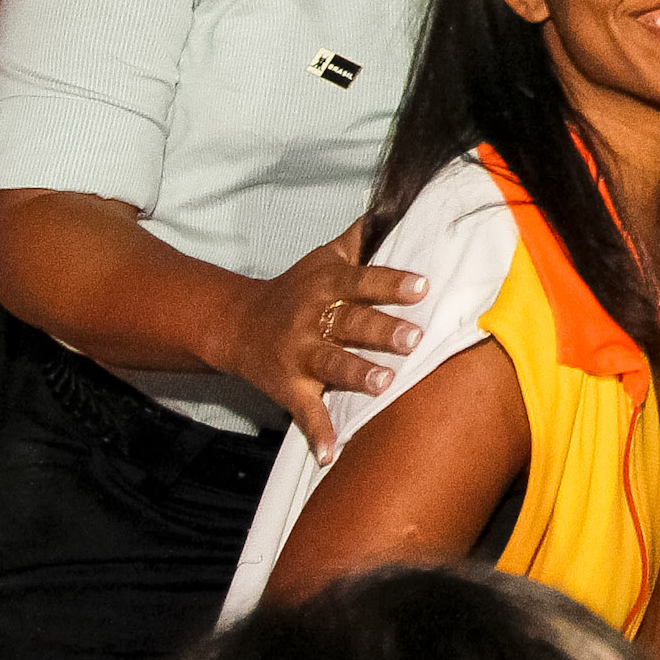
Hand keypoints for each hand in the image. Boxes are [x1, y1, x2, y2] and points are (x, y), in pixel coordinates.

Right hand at [218, 220, 426, 459]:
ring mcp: (299, 355)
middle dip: (381, 331)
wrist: (237, 324)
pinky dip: (316, 433)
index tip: (422, 286)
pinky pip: (304, 412)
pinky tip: (331, 454)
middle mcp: (312, 319)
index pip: (363, 281)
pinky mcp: (288, 388)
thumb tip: (394, 205)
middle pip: (350, 323)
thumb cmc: (295, 289)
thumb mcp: (323, 258)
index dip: (391, 283)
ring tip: (384, 384)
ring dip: (357, 374)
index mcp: (326, 286)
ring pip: (330, 364)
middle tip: (414, 338)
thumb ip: (359, 238)